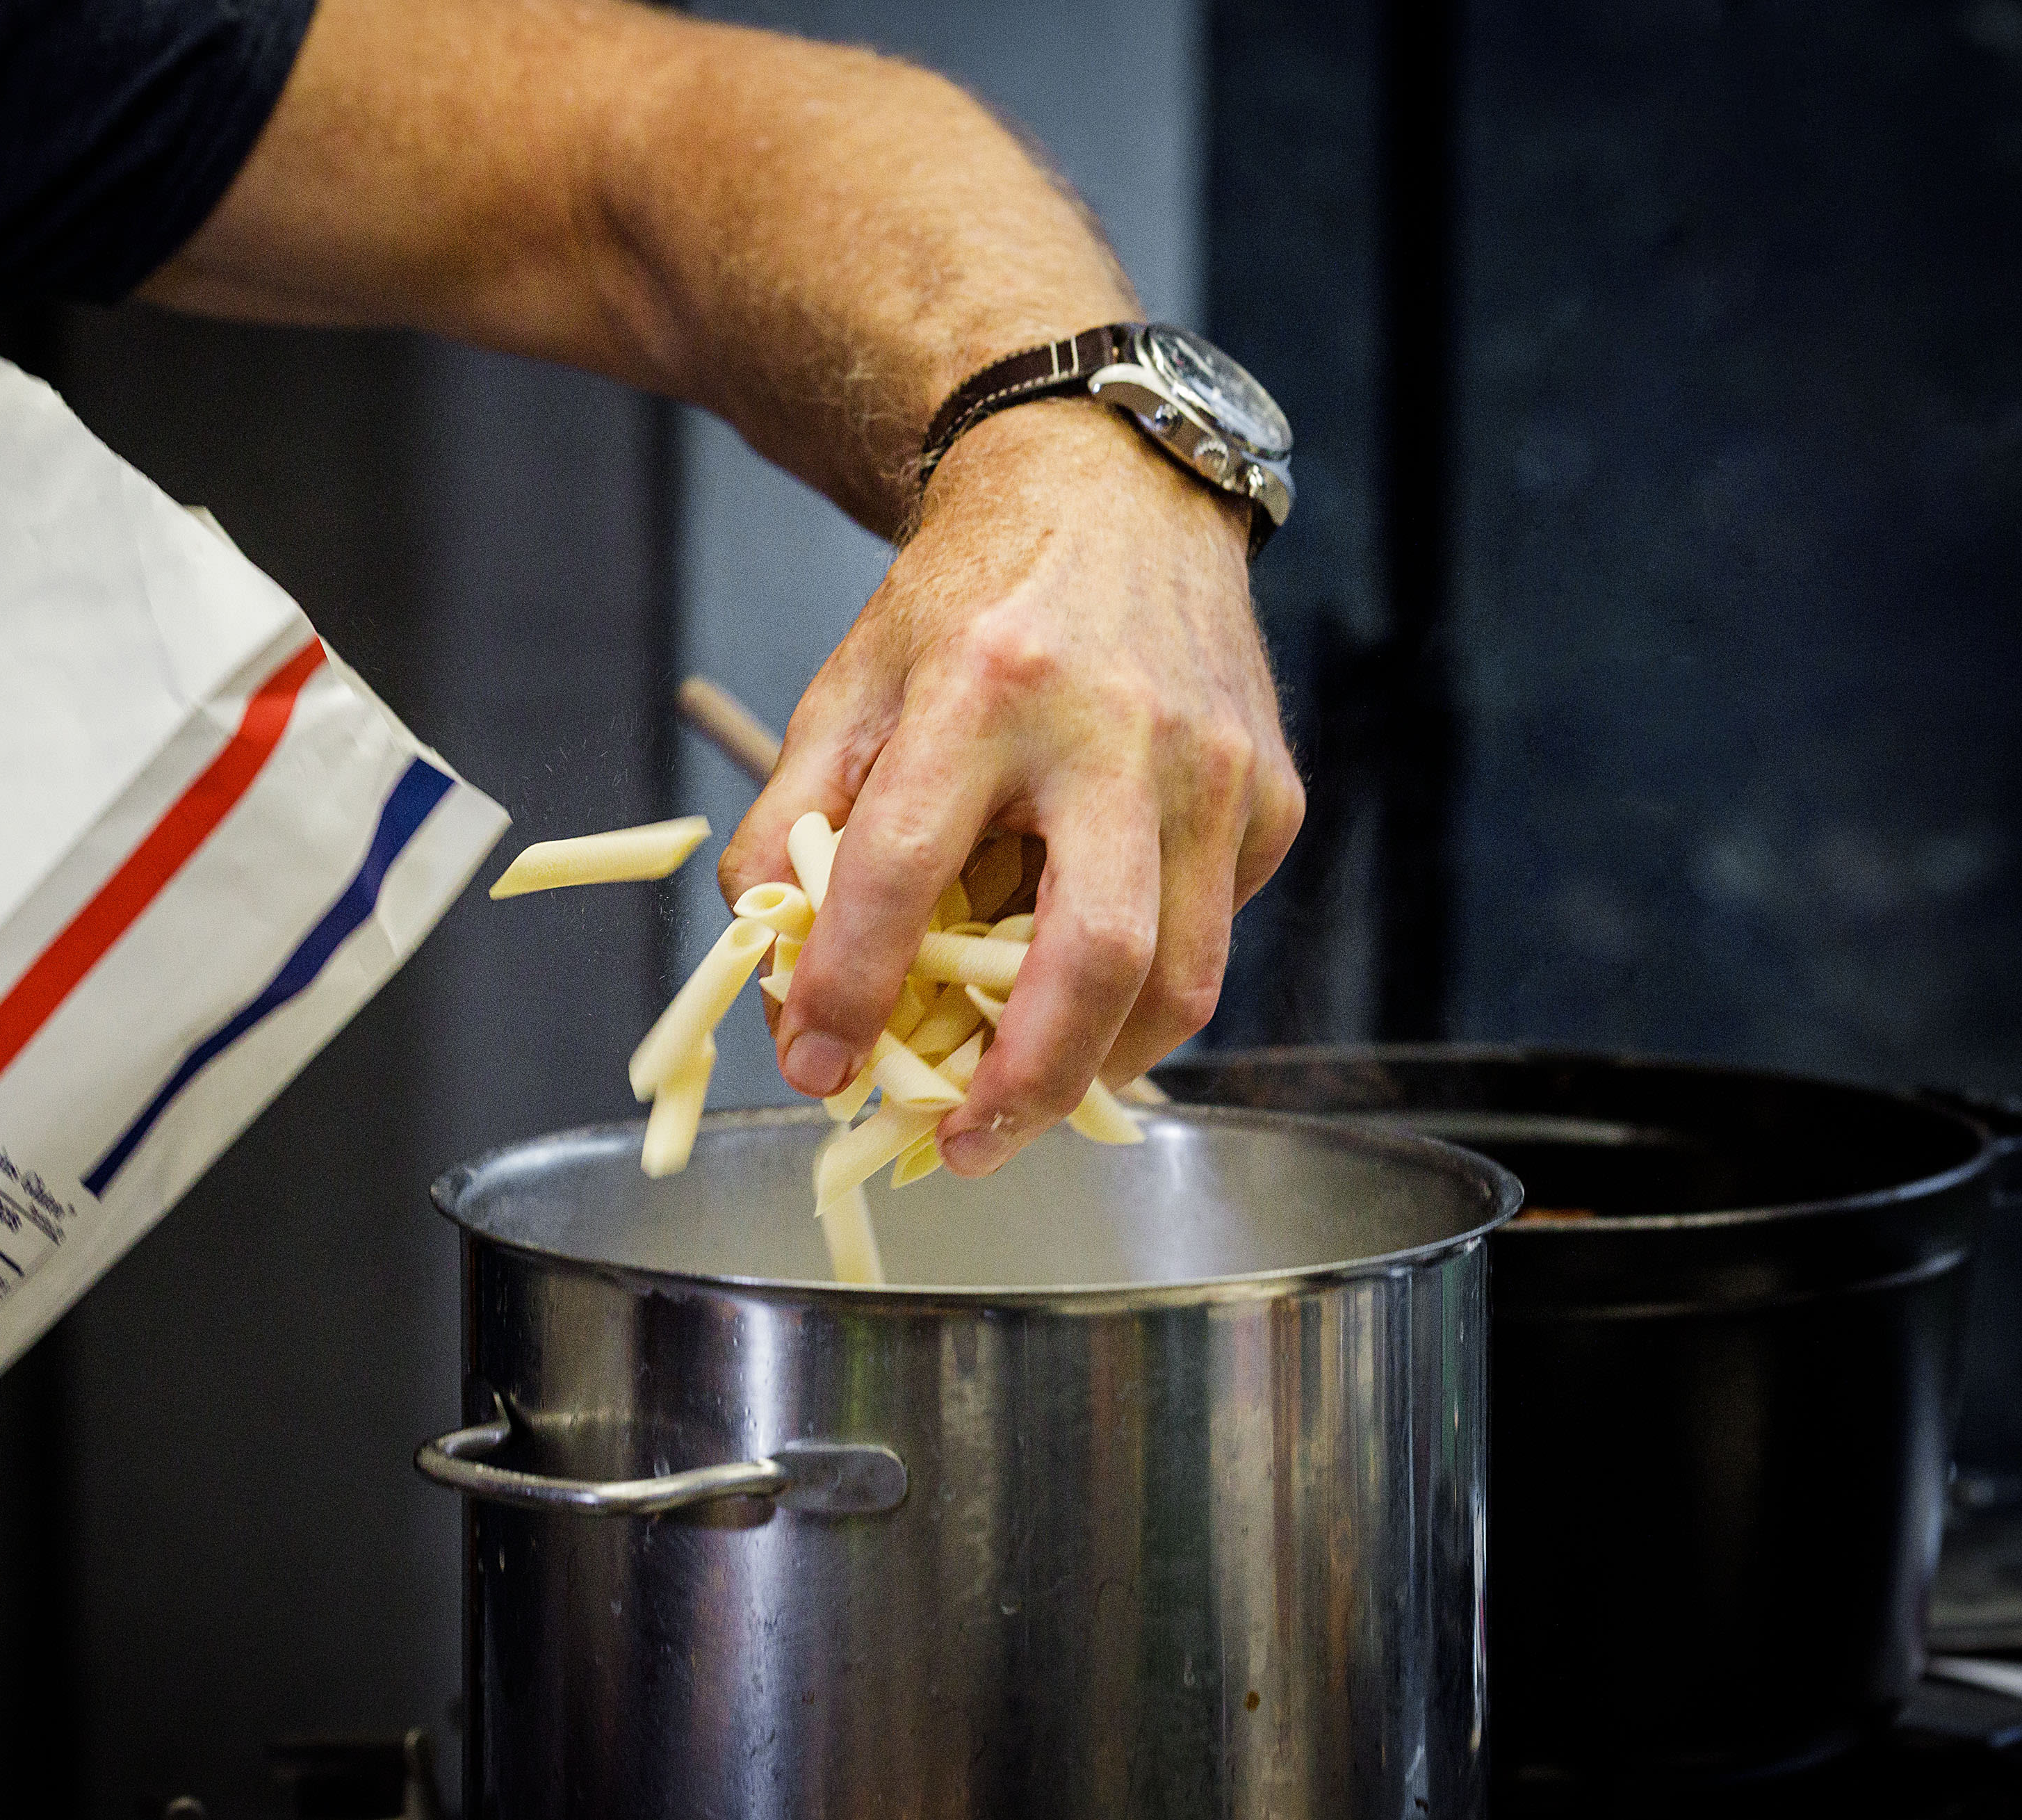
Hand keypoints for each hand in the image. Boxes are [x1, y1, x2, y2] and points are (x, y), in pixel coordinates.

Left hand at [720, 398, 1304, 1176]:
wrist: (1110, 491)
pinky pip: (1216, 930)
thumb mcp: (848, 687)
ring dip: (1098, 1068)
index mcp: (985, 686)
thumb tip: (780, 986)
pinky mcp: (1273, 793)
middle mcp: (1117, 728)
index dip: (849, 986)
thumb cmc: (968, 605)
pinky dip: (1150, 985)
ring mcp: (1215, 766)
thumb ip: (790, 827)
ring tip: (1024, 1097)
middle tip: (963, 1145)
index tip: (815, 1067)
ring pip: (1182, 977)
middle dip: (1024, 1082)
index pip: (903, 865)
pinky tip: (1089, 973)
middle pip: (1092, 955)